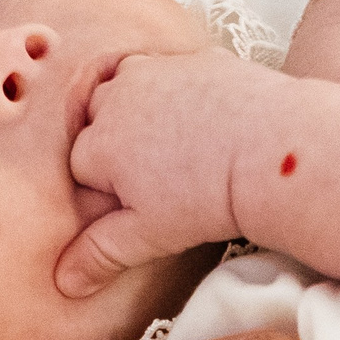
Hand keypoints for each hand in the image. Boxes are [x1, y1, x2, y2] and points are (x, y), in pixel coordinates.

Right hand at [58, 47, 274, 296]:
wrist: (274, 151)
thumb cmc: (209, 197)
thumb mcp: (149, 235)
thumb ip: (101, 253)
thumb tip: (65, 281)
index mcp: (99, 144)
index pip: (81, 168)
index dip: (105, 190)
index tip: (137, 205)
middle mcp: (119, 98)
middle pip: (96, 120)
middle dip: (115, 144)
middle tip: (156, 176)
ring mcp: (157, 71)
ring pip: (127, 85)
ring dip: (138, 107)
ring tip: (174, 143)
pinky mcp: (196, 58)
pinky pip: (171, 70)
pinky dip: (178, 89)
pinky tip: (204, 115)